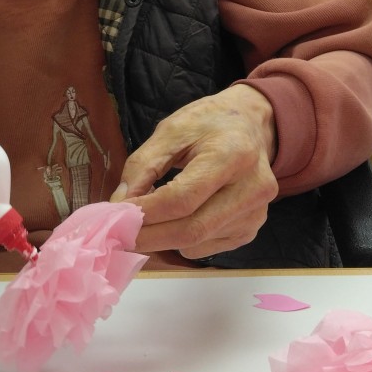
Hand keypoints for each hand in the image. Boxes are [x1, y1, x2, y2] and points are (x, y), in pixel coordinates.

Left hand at [110, 85, 277, 259]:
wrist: (251, 125)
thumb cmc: (209, 123)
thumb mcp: (171, 130)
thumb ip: (143, 165)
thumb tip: (120, 205)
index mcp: (233, 155)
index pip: (183, 198)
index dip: (146, 213)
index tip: (116, 217)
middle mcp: (252, 188)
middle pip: (192, 229)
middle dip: (149, 237)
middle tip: (119, 235)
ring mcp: (256, 213)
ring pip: (197, 243)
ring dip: (162, 239)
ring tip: (145, 220)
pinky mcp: (252, 229)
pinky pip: (207, 248)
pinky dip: (182, 241)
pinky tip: (175, 219)